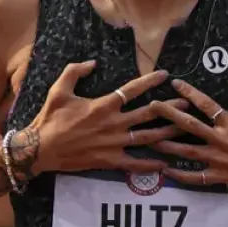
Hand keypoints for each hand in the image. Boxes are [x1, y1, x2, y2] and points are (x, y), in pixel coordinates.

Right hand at [27, 61, 184, 174]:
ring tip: (185, 129)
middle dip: (169, 108)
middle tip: (187, 103)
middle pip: (148, 115)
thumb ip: (75, 71)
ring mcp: (113, 143)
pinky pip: (134, 163)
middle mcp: (113, 124)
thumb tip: (92, 62)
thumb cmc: (50, 118)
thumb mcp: (59, 90)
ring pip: (147, 138)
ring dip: (167, 133)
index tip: (165, 75)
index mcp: (103, 105)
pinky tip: (165, 164)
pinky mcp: (109, 160)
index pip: (132, 90)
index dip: (150, 81)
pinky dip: (150, 164)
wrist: (40, 148)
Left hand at [149, 79, 227, 190]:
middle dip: (169, 115)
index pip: (206, 104)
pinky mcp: (222, 176)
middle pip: (189, 126)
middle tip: (152, 106)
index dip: (189, 92)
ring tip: (149, 139)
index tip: (175, 84)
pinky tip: (167, 171)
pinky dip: (181, 175)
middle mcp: (223, 141)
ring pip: (187, 152)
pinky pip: (197, 177)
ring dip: (167, 145)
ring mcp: (221, 160)